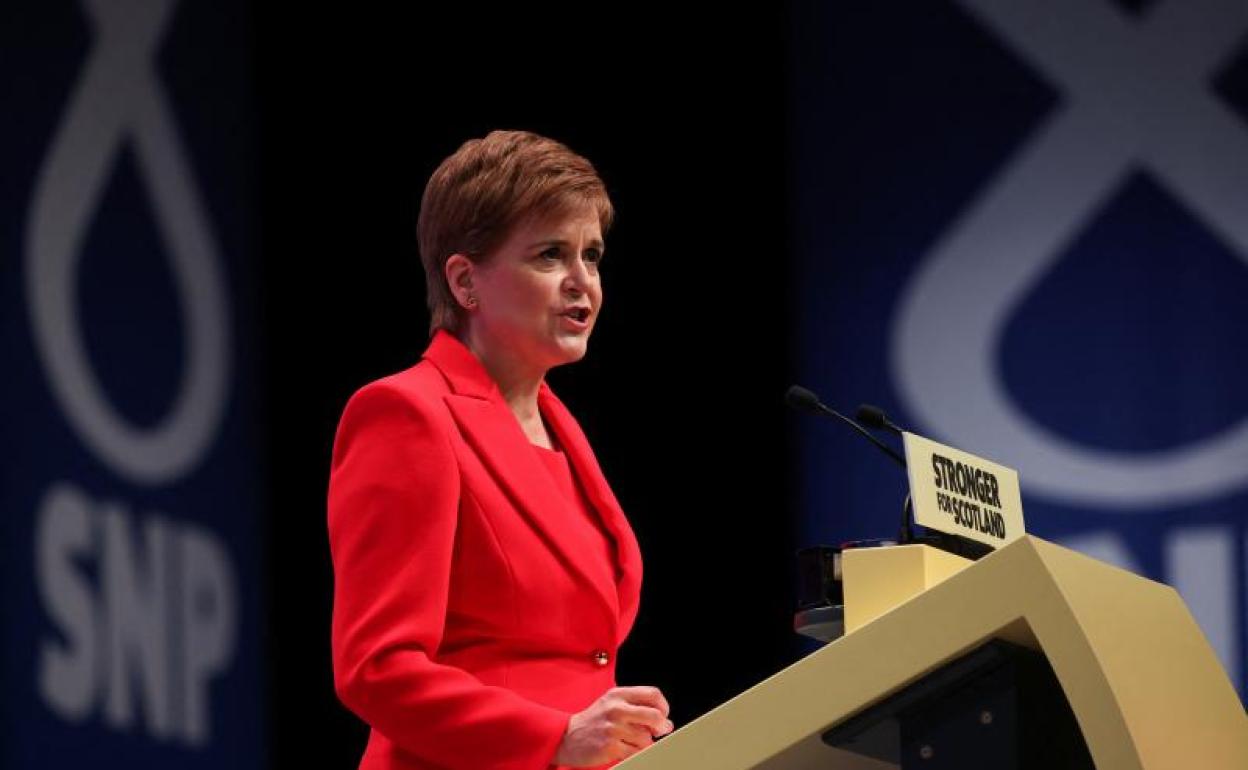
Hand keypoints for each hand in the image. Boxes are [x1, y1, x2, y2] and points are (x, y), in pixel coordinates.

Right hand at [553, 686, 673, 766]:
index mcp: (618, 694)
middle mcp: (616, 708)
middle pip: (655, 715)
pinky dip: (637, 753)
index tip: (663, 715)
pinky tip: (628, 749)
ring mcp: (613, 728)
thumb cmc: (593, 721)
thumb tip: (665, 722)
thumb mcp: (611, 703)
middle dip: (662, 726)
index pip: (653, 694)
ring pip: (646, 738)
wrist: (567, 737)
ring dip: (645, 743)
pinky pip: (636, 752)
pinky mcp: (610, 746)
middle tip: (659, 731)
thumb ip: (636, 706)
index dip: (664, 706)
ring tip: (634, 742)